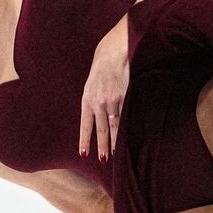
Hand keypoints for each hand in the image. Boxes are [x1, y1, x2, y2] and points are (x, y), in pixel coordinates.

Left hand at [79, 43, 128, 163]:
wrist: (113, 52)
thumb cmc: (102, 67)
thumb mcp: (92, 84)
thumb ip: (94, 100)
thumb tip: (96, 118)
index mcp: (87, 99)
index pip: (85, 125)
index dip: (85, 140)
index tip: (84, 154)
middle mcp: (98, 102)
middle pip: (100, 129)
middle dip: (101, 146)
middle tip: (103, 160)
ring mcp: (112, 101)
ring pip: (114, 126)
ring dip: (115, 141)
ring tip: (116, 153)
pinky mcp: (125, 97)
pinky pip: (126, 116)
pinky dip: (127, 127)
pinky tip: (128, 136)